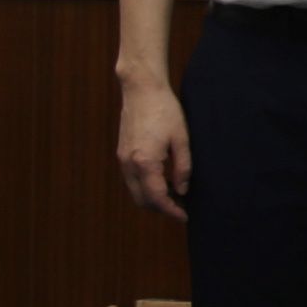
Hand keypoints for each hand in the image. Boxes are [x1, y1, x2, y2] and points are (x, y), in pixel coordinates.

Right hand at [117, 80, 192, 220]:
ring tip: (174, 197)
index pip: (157, 198)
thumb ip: (183, 167)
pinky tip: (161, 182)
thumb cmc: (165, 110)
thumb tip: (182, 190)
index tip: (184, 216)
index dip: (171, 210)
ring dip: (151, 199)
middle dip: (161, 208)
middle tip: (181, 208)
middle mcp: (129, 164)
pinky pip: (131, 180)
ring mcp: (122, 160)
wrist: (142, 90)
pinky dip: (144, 187)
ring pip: (135, 191)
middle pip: (142, 200)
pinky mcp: (121, 153)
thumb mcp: (182, 139)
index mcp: (145, 162)